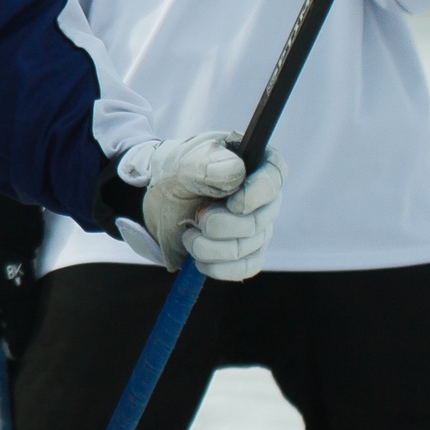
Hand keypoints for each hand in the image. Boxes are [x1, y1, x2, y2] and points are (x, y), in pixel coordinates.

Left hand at [116, 133, 284, 281]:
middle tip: (196, 217)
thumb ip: (205, 164)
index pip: (275, 174)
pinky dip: (219, 267)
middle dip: (221, 225)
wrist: (154, 200)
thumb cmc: (173, 172)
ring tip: (188, 235)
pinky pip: (245, 267)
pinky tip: (198, 259)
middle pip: (260, 219)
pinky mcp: (246, 252)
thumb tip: (236, 172)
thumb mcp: (180, 162)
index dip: (259, 192)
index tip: (233, 203)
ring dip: (211, 246)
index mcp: (251, 162)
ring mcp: (256, 225)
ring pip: (249, 246)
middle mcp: (261, 195)